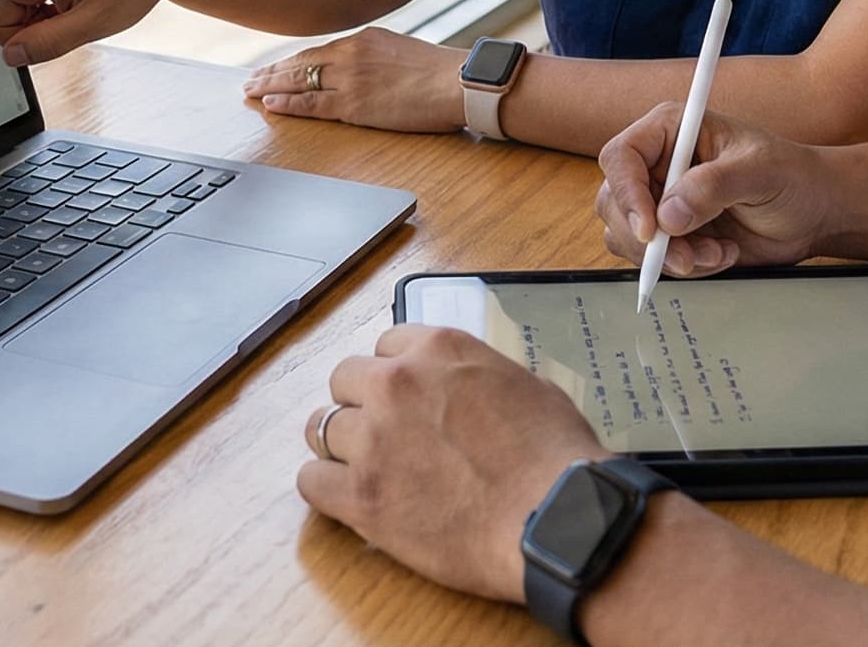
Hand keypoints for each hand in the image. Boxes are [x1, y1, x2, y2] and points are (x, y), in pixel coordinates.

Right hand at [0, 0, 181, 65]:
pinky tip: (69, 0)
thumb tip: (8, 56)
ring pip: (6, 12)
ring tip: (73, 6)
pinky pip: (20, 0)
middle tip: (67, 19)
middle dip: (21, 30)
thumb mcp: (98, 24)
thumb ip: (50, 43)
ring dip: (34, 20)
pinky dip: (40, 10)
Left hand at [242, 27, 465, 132]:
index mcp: (363, 38)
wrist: (458, 82)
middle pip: (299, 61)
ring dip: (270, 86)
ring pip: (298, 80)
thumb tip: (367, 66)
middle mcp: (351, 54)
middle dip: (272, 71)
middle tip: (249, 79)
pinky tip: (270, 104)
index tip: (275, 66)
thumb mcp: (402, 51)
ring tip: (250, 91)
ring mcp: (350, 78)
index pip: (317, 50)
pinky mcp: (354, 104)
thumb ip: (377, 56)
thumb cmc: (441, 72)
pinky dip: (287, 104)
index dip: (291, 60)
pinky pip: (310, 104)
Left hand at [297, 325, 606, 601]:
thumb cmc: (556, 458)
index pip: (385, 346)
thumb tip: (468, 392)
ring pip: (321, 429)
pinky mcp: (361, 495)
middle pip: (343, 381)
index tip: (402, 399)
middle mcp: (396, 384)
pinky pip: (311, 481)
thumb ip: (479, 378)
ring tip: (362, 469)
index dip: (393, 374)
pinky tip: (348, 500)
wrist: (557, 520)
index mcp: (438, 350)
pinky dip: (326, 490)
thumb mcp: (527, 386)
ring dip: (339, 446)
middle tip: (382, 434)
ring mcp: (373, 439)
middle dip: (360, 405)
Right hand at [595, 104, 835, 276]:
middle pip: (615, 202)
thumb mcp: (761, 171)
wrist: (814, 212)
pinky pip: (652, 259)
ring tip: (715, 252)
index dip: (627, 194)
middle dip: (647, 238)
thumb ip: (714, 186)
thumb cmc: (793, 176)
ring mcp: (661, 201)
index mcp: (671, 130)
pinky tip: (720, 254)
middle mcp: (658, 164)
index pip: (621, 157)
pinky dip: (684, 266)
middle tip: (686, 256)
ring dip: (669, 256)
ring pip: (626, 236)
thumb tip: (669, 215)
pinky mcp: (671, 234)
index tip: (651, 229)